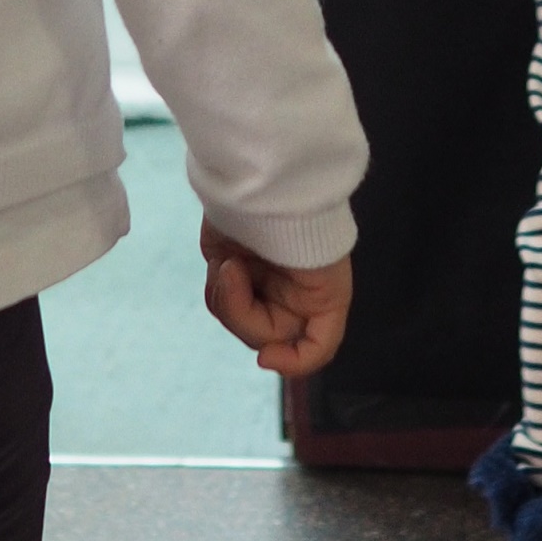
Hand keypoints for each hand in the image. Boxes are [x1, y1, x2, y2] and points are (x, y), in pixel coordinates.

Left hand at [200, 227, 352, 378]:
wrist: (266, 178)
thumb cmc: (302, 223)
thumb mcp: (323, 275)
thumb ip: (310, 325)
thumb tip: (267, 357)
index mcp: (321, 298)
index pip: (315, 349)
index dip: (293, 362)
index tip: (265, 356)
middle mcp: (291, 296)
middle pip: (264, 338)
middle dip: (242, 313)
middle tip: (235, 274)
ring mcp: (259, 283)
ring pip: (236, 321)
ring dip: (227, 298)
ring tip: (230, 262)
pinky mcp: (230, 270)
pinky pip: (218, 299)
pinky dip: (217, 284)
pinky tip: (223, 259)